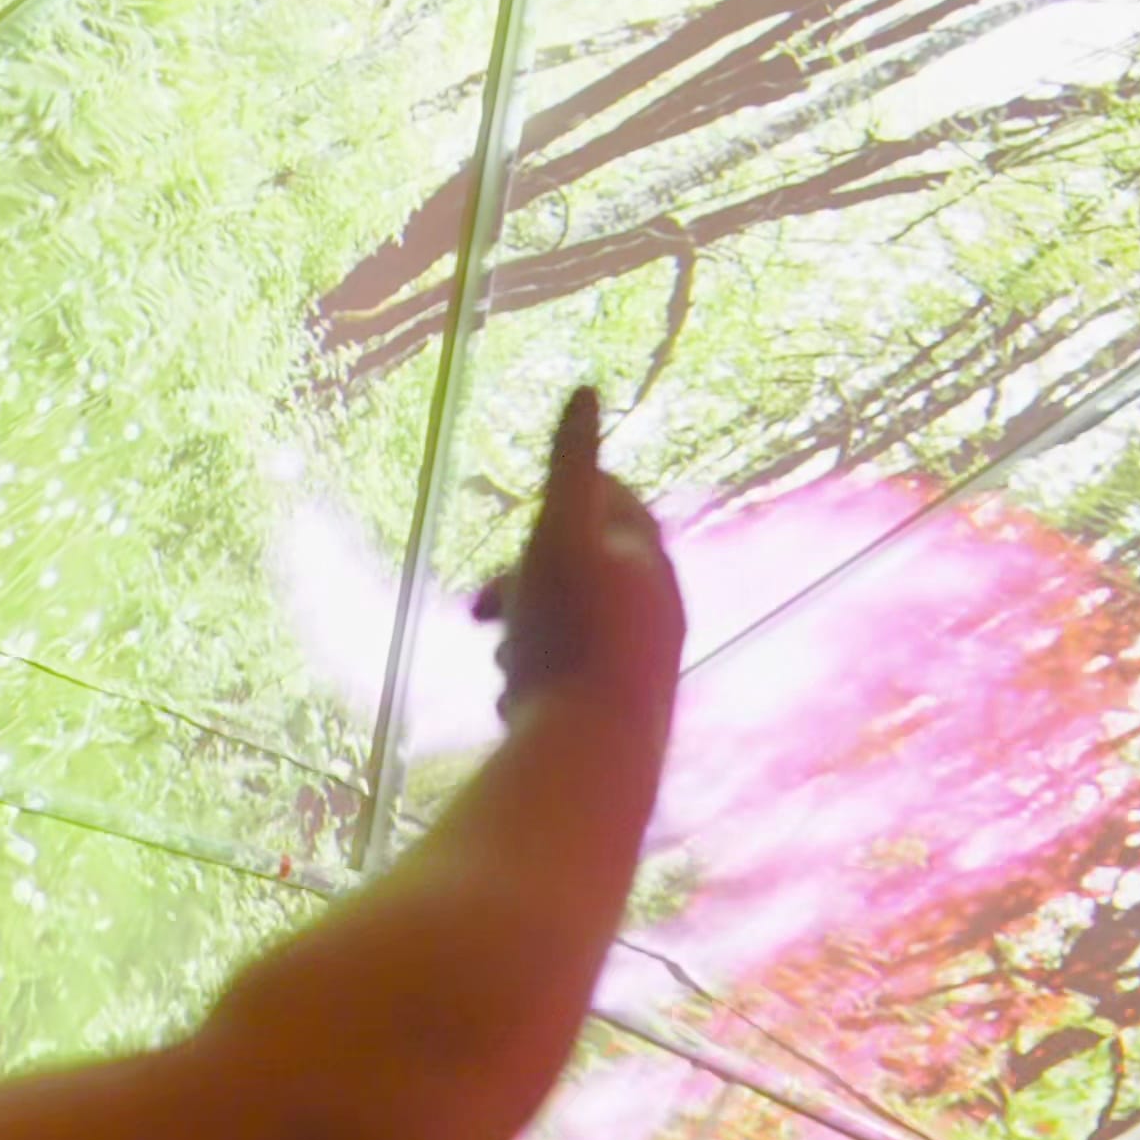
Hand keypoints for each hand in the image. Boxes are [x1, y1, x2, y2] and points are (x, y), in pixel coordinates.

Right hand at [472, 386, 681, 724]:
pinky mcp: (624, 718)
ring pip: (579, 628)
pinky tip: (513, 699)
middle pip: (591, 572)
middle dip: (531, 577)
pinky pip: (576, 679)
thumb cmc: (571, 633)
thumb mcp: (560, 533)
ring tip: (496, 653)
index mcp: (649, 561)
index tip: (527, 506)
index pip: (617, 506)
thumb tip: (585, 388)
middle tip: (480, 600)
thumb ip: (571, 463)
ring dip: (531, 630)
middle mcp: (659, 612)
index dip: (567, 499)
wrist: (594, 750)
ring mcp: (644, 668)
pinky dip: (541, 673)